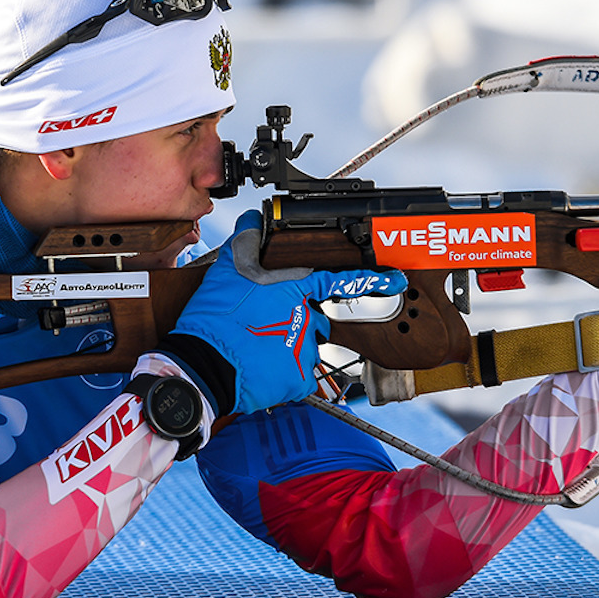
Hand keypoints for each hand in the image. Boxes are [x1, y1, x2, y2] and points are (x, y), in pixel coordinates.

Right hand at [158, 210, 406, 414]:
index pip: (339, 281)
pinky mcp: (299, 377)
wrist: (203, 365)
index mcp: (294, 289)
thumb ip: (247, 241)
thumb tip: (254, 220)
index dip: (369, 280)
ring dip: (288, 346)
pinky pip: (301, 373)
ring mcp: (304, 349)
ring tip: (259, 347)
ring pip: (307, 345)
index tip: (394, 280)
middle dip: (297, 321)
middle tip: (266, 326)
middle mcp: (306, 318)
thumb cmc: (215, 319)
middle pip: (315, 318)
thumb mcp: (226, 269)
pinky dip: (285, 373)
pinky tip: (263, 368)